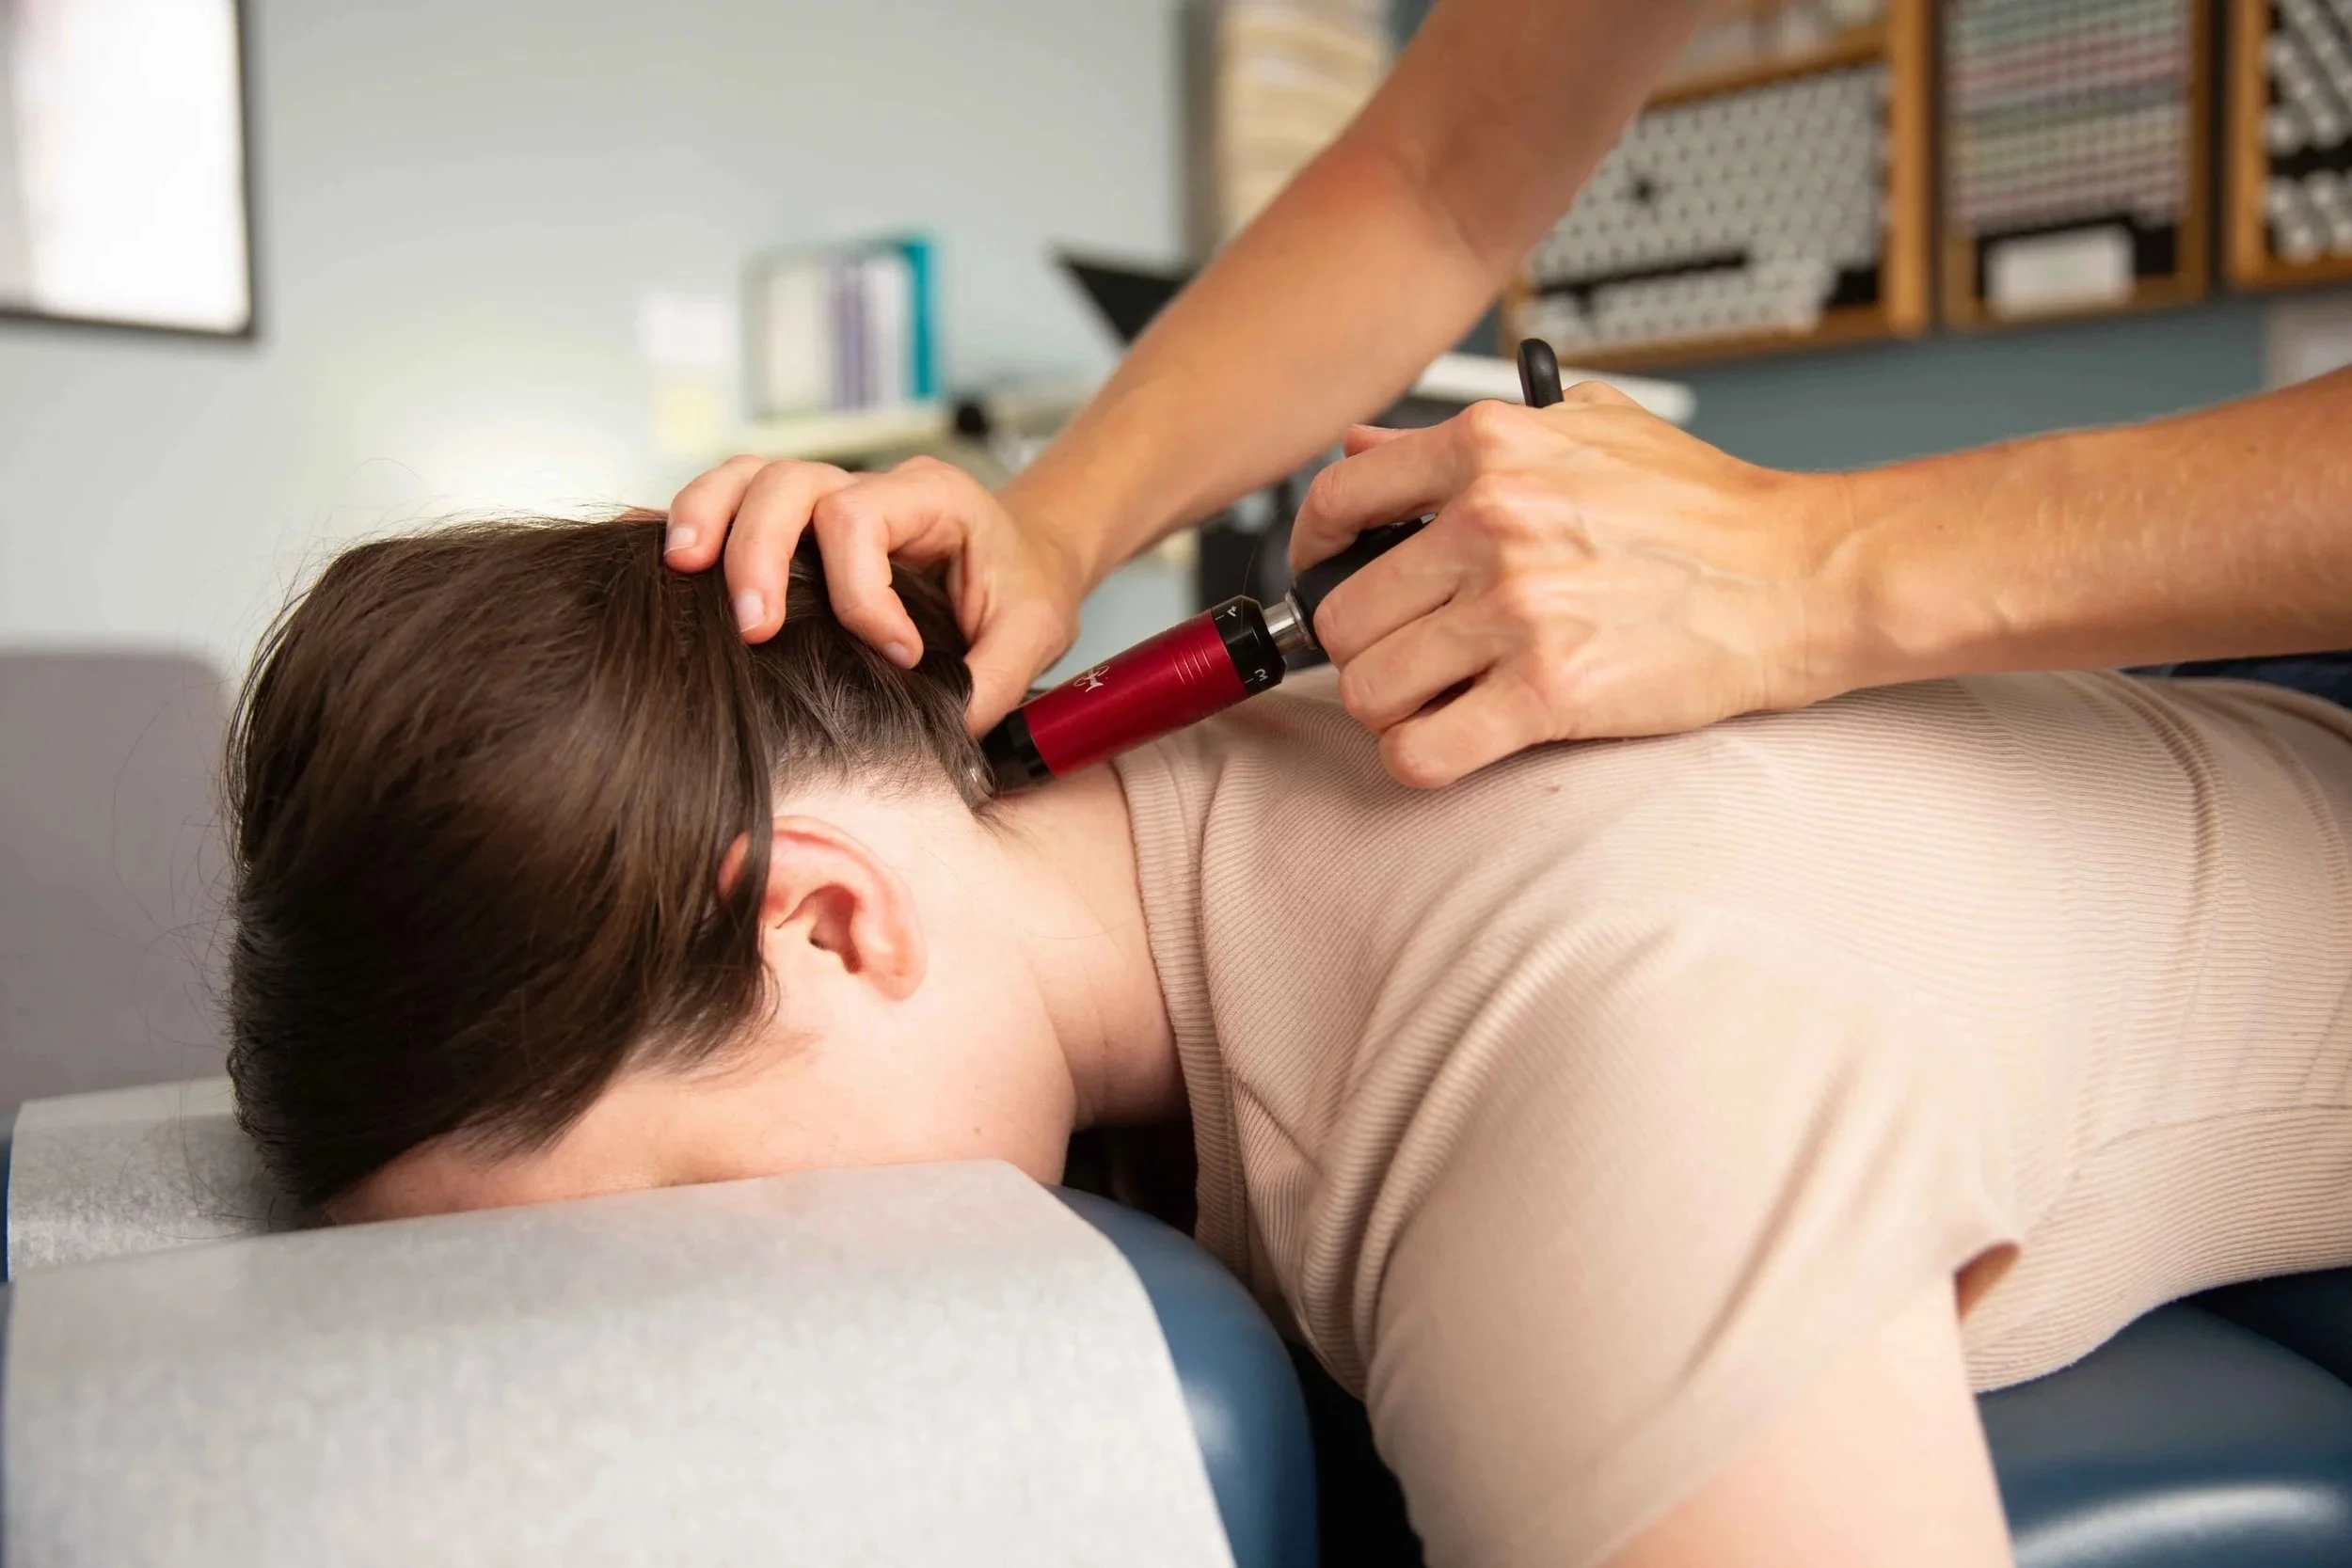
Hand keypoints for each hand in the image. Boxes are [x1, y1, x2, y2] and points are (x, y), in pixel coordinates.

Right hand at [665, 455, 1088, 733]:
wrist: (1027, 555)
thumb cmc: (1025, 585)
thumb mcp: (1036, 631)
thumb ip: (994, 679)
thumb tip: (944, 735)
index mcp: (929, 495)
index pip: (860, 519)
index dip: (862, 592)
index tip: (897, 657)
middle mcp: (868, 486)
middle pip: (786, 483)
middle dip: (757, 552)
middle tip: (751, 626)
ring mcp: (826, 500)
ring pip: (747, 478)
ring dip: (707, 518)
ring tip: (679, 568)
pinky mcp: (798, 529)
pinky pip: (732, 505)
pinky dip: (691, 523)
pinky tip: (646, 549)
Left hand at [1289, 386, 1861, 787]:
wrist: (1802, 574)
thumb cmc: (1705, 509)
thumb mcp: (1587, 427)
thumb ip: (1464, 437)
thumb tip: (1365, 448)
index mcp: (1491, 448)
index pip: (1336, 502)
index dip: (1315, 552)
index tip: (1330, 577)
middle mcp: (1492, 521)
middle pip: (1345, 615)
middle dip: (1367, 649)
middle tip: (1408, 659)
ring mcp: (1518, 609)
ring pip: (1371, 689)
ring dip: (1393, 710)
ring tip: (1438, 702)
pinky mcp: (1550, 691)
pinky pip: (1423, 751)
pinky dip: (1422, 759)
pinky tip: (1456, 742)